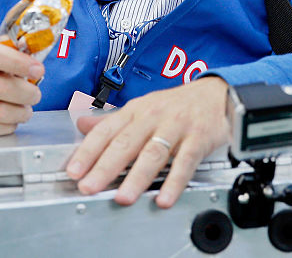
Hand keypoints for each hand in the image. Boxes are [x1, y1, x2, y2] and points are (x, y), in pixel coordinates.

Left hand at [66, 76, 229, 207]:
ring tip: (123, 197)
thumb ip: (112, 121)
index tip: (74, 171)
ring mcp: (176, 127)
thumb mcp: (142, 107)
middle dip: (105, 167)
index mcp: (135, 110)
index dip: (88, 151)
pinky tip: (164, 198)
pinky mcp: (198, 138)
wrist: (217, 94)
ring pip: (153, 153)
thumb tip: (82, 125)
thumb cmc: (176, 105)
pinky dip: (175, 181)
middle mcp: (153, 117)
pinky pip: (185, 161)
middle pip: (125, 143)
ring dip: (137, 177)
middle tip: (89, 187)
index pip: (106, 131)